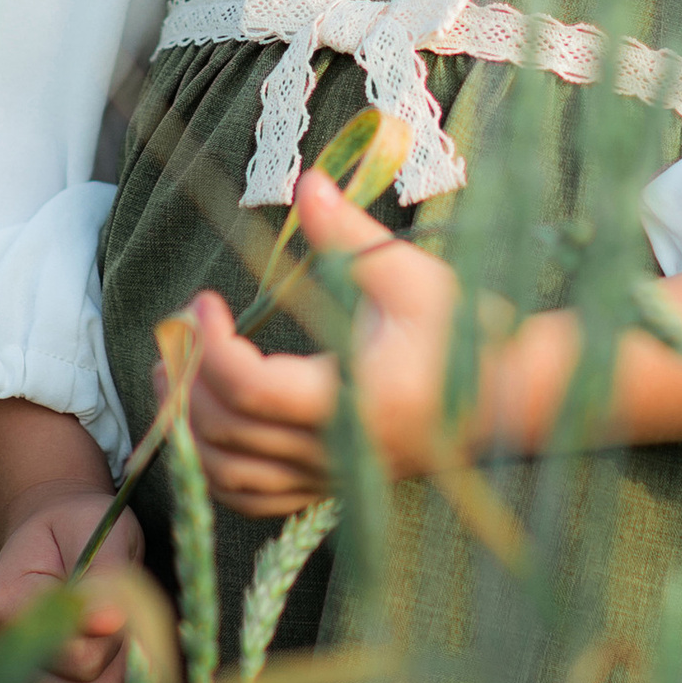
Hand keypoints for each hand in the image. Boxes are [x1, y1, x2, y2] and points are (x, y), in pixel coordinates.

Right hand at [0, 491, 144, 682]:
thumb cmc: (77, 534)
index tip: (116, 603)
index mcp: (2, 604)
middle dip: (120, 664)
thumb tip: (110, 620)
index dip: (116, 634)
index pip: (78, 652)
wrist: (48, 542)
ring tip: (110, 653)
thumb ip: (103, 577)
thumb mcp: (97, 534)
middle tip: (119, 628)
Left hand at [179, 168, 463, 510]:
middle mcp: (338, 454)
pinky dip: (213, 469)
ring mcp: (331, 480)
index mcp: (355, 403)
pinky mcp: (330, 490)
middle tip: (177, 330)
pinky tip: (200, 429)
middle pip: (227, 432)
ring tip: (171, 375)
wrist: (510, 399)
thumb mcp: (412, 276)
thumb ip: (350, 237)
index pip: (253, 388)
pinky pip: (252, 498)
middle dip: (187, 379)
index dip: (213, 345)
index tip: (205, 301)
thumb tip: (307, 184)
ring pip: (229, 475)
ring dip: (186, 429)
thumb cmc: (467, 335)